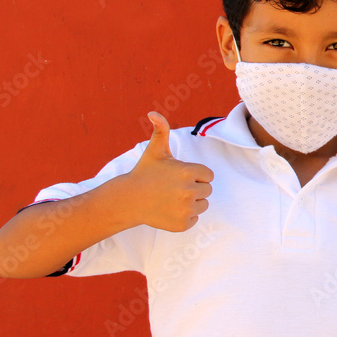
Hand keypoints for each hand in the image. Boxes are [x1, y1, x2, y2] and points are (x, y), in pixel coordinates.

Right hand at [124, 111, 213, 231]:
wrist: (128, 200)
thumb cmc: (144, 173)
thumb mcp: (155, 151)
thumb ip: (161, 130)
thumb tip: (153, 113)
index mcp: (188, 171)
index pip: (208, 175)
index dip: (195, 175)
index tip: (178, 176)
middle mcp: (189, 191)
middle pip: (207, 190)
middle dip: (194, 188)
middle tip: (173, 188)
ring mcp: (186, 209)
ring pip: (202, 205)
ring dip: (191, 203)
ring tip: (171, 198)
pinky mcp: (183, 224)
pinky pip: (195, 219)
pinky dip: (185, 216)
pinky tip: (169, 210)